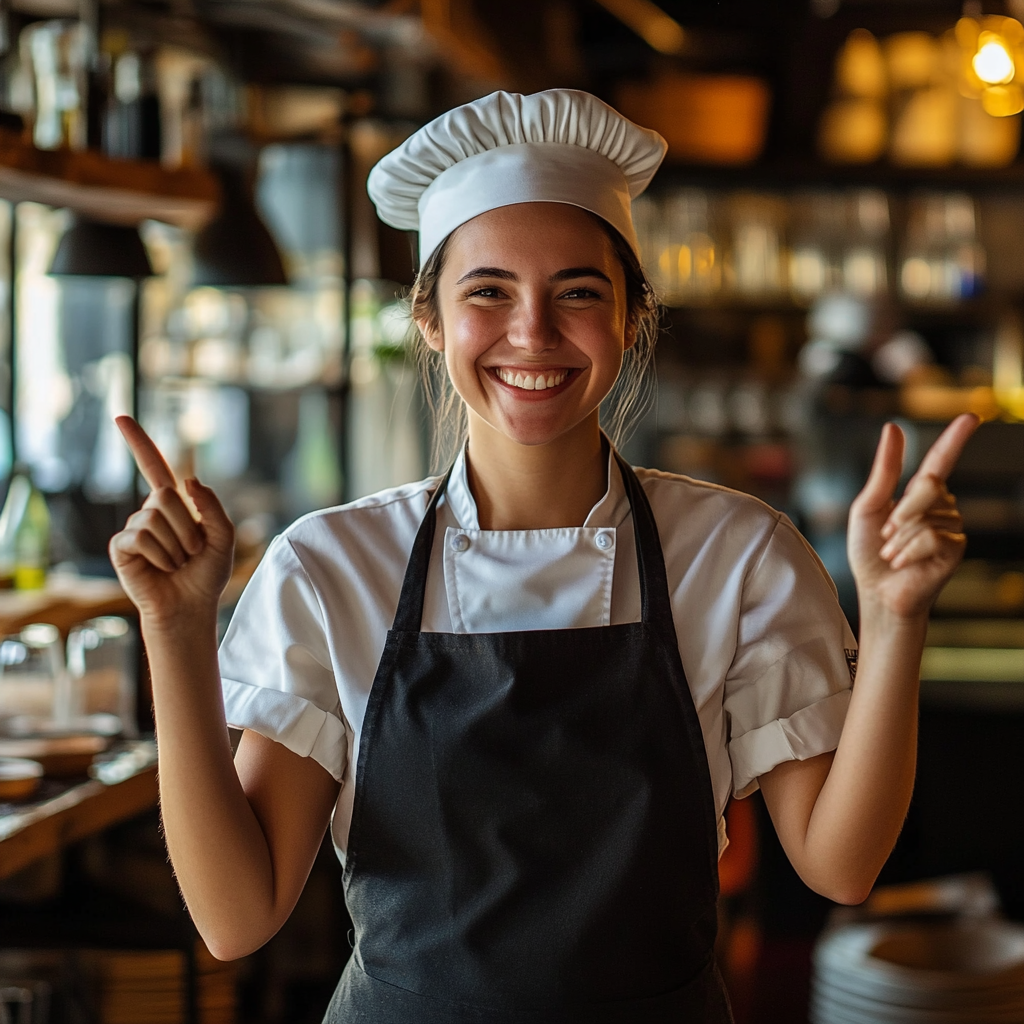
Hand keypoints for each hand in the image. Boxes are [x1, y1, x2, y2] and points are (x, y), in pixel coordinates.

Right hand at [109, 416, 234, 625]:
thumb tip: (187, 481)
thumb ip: (212, 506)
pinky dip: (161, 555)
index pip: (154, 467)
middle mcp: (150, 513)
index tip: (120, 417)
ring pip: (155, 518)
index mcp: (175, 506)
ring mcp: (134, 529)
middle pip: (166, 496)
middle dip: (188, 528)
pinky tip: (162, 568)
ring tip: (178, 563)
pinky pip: (142, 537)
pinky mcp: (121, 548)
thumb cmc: (207, 574)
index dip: (138, 442)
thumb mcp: (224, 536)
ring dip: (177, 546)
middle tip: (192, 553)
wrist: (191, 606)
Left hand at [848, 414, 977, 620]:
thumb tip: (893, 428)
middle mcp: (941, 506)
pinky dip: (908, 551)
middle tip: (887, 534)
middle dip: (900, 510)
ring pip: (926, 514)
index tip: (971, 416)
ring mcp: (951, 526)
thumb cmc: (870, 552)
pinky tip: (903, 563)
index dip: (955, 438)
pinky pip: (931, 536)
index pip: (940, 460)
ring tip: (894, 554)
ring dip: (899, 537)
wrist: (877, 591)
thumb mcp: (868, 505)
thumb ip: (884, 469)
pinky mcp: (955, 547)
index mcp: (918, 494)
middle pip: (928, 484)